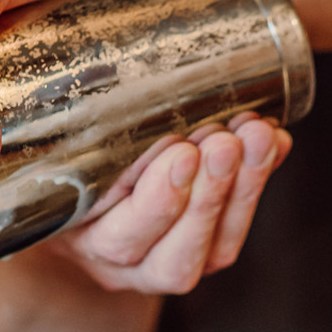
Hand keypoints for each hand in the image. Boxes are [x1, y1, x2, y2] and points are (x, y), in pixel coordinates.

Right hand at [49, 114, 292, 293]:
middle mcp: (124, 264)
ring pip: (215, 250)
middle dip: (208, 195)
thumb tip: (113, 66)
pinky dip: (259, 183)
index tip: (181, 151)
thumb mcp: (58, 145)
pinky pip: (237, 230)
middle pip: (176, 255)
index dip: (159, 200)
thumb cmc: (57, 160)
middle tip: (225, 142)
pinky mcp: (204, 250)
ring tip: (257, 137)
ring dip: (243, 190)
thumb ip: (82, 124)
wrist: (66, 187)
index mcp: (83, 242)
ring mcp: (168, 263)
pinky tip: (274, 143)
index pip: (123, 236)